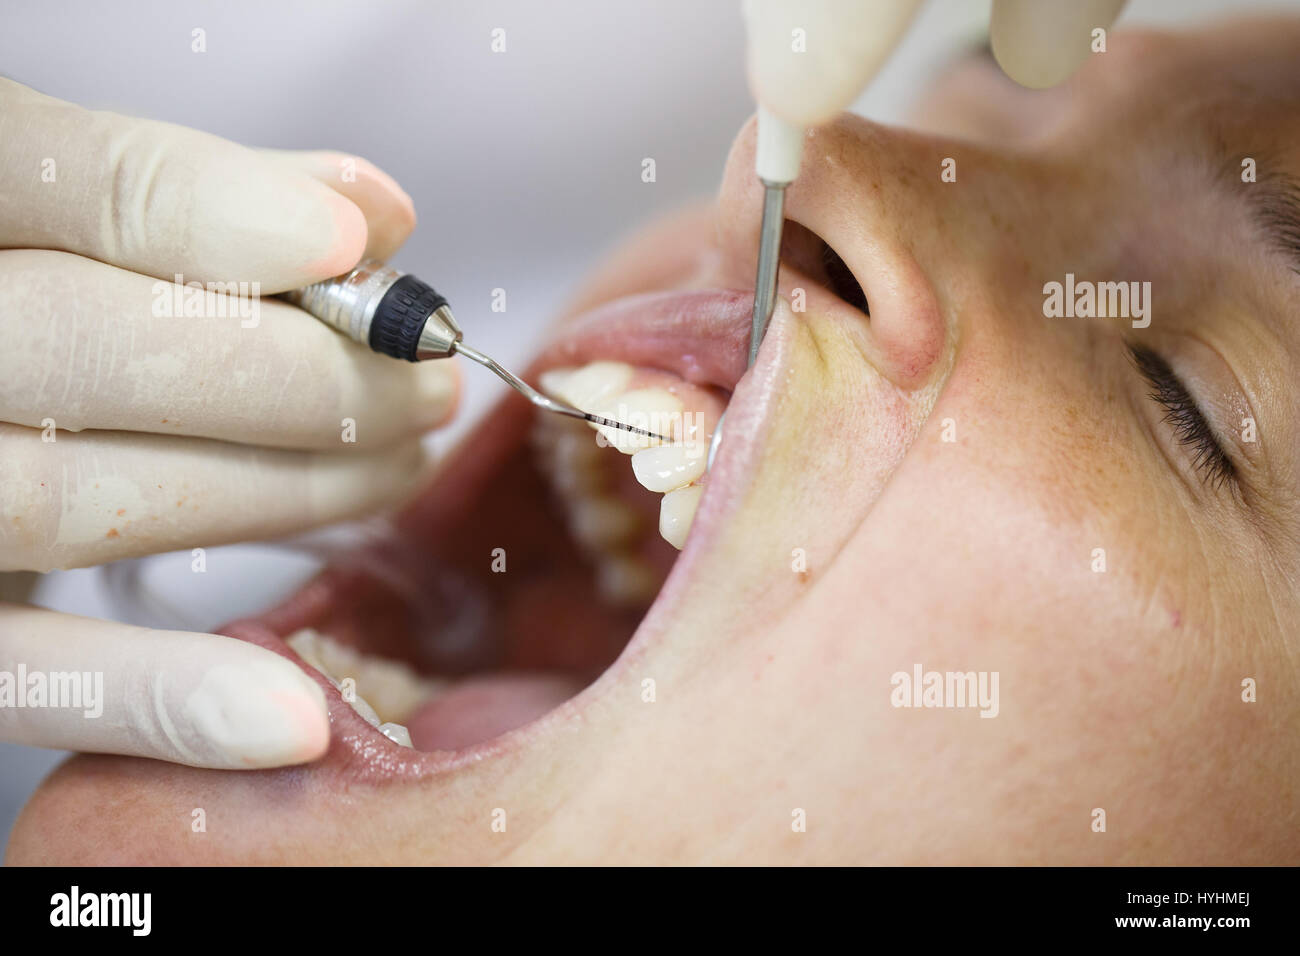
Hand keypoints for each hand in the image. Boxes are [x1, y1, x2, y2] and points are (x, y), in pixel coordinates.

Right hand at [0, 78, 458, 767]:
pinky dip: (161, 699)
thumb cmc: (32, 290)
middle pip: (86, 347)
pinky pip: (19, 680)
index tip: (355, 241)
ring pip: (76, 501)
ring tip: (399, 466)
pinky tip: (296, 716)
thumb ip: (195, 196)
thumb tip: (368, 214)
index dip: (212, 209)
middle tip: (422, 384)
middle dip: (295, 372)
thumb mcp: (68, 214)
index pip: (49, 178)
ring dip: (280, 495)